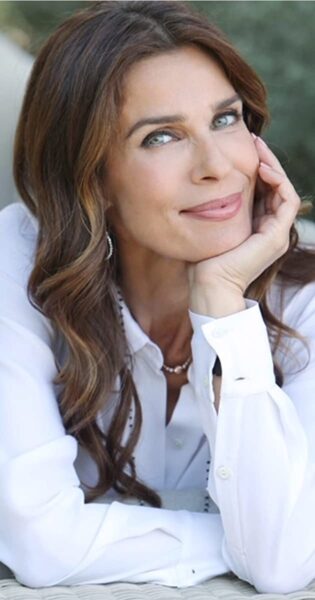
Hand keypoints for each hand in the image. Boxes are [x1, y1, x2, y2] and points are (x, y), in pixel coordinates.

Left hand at [188, 136, 300, 315]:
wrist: (208, 283)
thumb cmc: (202, 259)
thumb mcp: (209, 224)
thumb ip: (213, 208)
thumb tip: (200, 185)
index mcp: (256, 226)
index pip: (264, 189)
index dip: (256, 166)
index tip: (242, 146)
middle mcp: (270, 228)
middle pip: (275, 186)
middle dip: (265, 160)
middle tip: (253, 138)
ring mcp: (276, 233)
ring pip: (284, 189)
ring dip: (273, 165)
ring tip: (258, 146)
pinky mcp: (276, 236)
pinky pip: (287, 200)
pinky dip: (278, 181)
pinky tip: (262, 167)